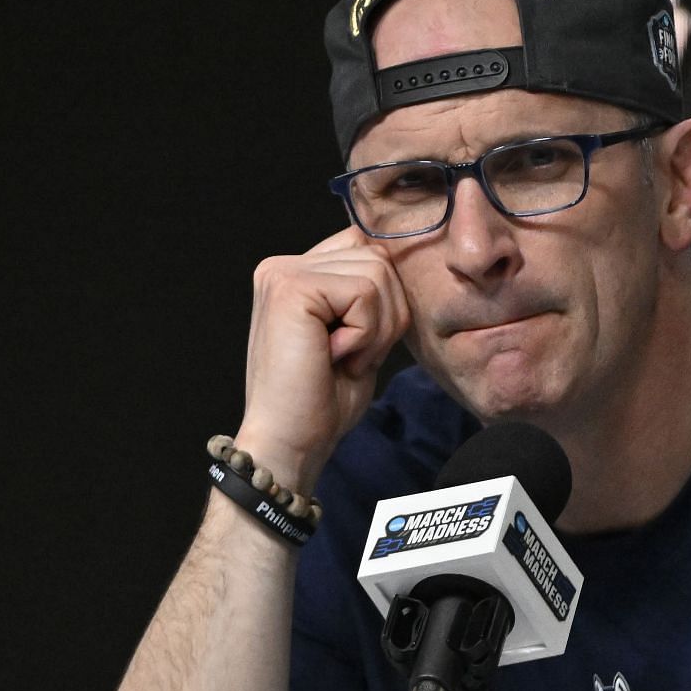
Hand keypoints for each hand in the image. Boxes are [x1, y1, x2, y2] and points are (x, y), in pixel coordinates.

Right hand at [235, 227, 410, 493]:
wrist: (289, 442)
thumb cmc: (322, 399)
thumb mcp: (357, 334)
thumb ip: (370, 293)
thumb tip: (407, 257)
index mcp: (295, 273)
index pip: (367, 248)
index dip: (383, 299)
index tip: (355, 345)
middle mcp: (283, 265)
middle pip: (378, 257)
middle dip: (385, 315)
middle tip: (350, 356)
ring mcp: (283, 273)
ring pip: (377, 274)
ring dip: (376, 328)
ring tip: (342, 357)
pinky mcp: (291, 288)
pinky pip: (365, 293)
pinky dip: (365, 334)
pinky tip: (335, 356)